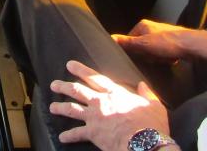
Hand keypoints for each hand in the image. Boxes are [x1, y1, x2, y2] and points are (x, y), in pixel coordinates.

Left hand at [50, 60, 170, 150]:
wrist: (144, 142)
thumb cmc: (151, 123)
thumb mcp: (154, 105)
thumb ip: (147, 94)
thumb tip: (143, 85)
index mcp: (114, 93)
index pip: (94, 77)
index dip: (80, 69)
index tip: (69, 64)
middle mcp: (100, 102)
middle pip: (77, 91)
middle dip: (63, 86)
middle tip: (53, 84)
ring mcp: (94, 117)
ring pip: (72, 109)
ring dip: (60, 107)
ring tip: (51, 107)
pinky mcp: (92, 133)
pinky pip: (77, 134)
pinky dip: (68, 136)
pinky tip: (62, 137)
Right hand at [113, 19, 192, 62]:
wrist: (192, 45)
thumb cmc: (166, 43)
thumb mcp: (144, 44)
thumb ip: (128, 42)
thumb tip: (110, 37)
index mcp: (143, 25)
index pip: (130, 40)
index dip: (135, 51)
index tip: (142, 56)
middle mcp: (152, 28)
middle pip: (142, 47)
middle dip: (148, 55)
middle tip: (155, 58)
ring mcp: (162, 35)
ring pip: (153, 51)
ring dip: (158, 58)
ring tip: (165, 58)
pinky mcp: (172, 42)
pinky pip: (163, 53)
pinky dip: (167, 58)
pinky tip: (172, 59)